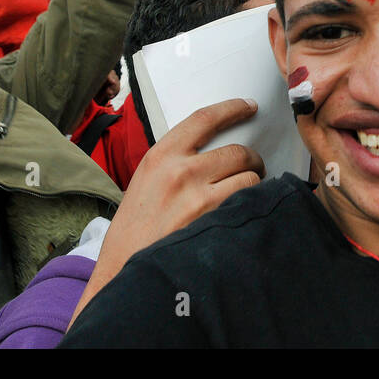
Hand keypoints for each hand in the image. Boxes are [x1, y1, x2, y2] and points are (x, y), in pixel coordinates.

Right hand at [69, 98, 264, 325]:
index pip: (205, 119)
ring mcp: (198, 199)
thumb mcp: (145, 183)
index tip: (249, 106)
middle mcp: (180, 172)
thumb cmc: (133, 231)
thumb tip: (211, 153)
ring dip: (255, 185)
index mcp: (160, 156)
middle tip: (252, 168)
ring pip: (249, 178)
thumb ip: (175, 163)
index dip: (233, 109)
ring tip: (248, 195)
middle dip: (251, 160)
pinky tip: (244, 214)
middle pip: (237, 151)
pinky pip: (248, 204)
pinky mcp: (214, 223)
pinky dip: (252, 206)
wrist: (123, 273)